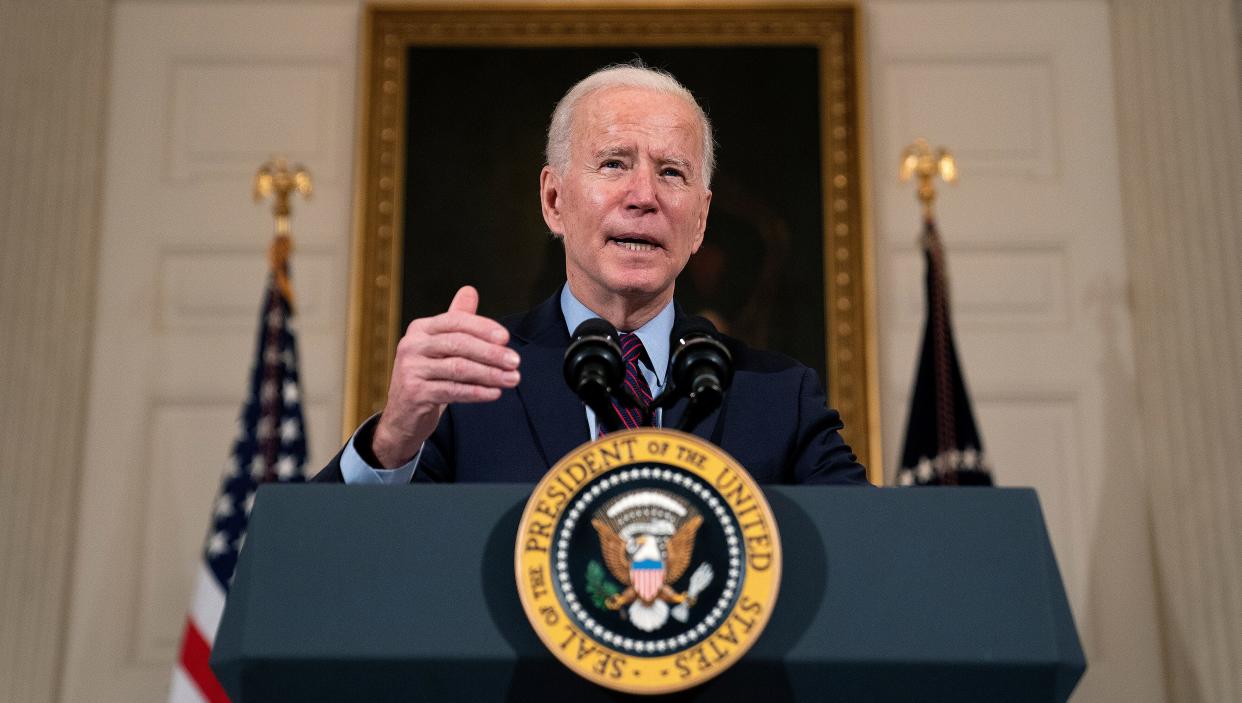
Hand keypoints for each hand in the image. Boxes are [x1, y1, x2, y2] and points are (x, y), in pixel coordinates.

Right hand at [372, 285, 519, 466]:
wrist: (403, 414)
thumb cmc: (427, 375)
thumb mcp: (440, 346)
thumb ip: (456, 320)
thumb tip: (470, 290)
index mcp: (420, 329)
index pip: (455, 321)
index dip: (482, 327)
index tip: (506, 338)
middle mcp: (412, 346)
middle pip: (458, 343)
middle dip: (491, 352)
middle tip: (515, 361)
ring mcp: (411, 370)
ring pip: (458, 368)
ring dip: (490, 374)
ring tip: (512, 379)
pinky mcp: (415, 393)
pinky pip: (453, 391)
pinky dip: (477, 392)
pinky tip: (495, 393)